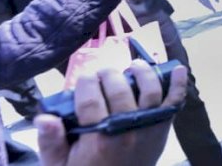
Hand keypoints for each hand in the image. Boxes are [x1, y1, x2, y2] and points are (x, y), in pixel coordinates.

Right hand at [35, 60, 188, 165]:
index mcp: (99, 138)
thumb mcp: (60, 164)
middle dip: (108, 75)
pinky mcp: (163, 128)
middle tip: (102, 74)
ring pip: (149, 90)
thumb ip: (51, 141)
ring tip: (133, 67)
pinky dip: (178, 84)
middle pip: (119, 90)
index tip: (83, 78)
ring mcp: (149, 127)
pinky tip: (178, 69)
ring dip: (142, 72)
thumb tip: (43, 118)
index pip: (90, 100)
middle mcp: (127, 129)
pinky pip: (174, 102)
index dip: (85, 83)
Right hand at [193, 0, 219, 11]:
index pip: (208, 4)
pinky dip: (202, 0)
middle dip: (208, 6)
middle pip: (204, 3)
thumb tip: (218, 2)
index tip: (215, 11)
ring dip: (204, 4)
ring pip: (200, 1)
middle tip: (212, 9)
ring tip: (208, 5)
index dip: (212, 8)